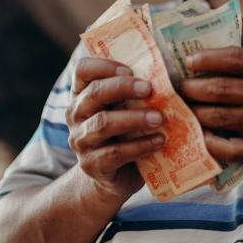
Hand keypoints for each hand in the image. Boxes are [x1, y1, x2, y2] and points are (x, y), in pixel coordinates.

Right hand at [66, 57, 163, 197]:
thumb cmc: (127, 135)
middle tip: (150, 89)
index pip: (83, 70)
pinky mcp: (92, 165)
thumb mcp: (127, 110)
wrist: (118, 177)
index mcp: (82, 95)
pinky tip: (159, 141)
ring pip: (103, 123)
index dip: (105, 65)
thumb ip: (135, 93)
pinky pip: (115, 153)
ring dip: (134, 118)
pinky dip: (140, 146)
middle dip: (123, 88)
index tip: (130, 70)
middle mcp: (76, 115)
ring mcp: (81, 141)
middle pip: (94, 94)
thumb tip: (166, 73)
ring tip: (159, 118)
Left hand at [179, 47, 242, 164]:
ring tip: (183, 108)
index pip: (234, 58)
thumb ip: (238, 64)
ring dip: (193, 112)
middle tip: (179, 88)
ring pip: (216, 116)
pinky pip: (222, 146)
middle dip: (191, 88)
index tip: (187, 61)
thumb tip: (192, 60)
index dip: (206, 59)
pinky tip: (196, 132)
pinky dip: (204, 139)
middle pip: (219, 89)